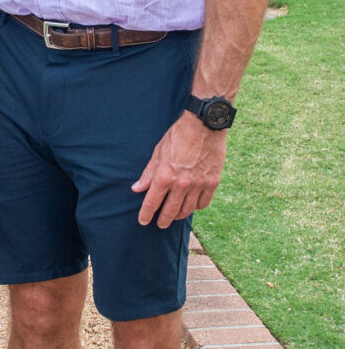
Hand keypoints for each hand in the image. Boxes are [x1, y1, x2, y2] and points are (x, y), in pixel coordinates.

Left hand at [131, 112, 226, 228]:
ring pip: (187, 210)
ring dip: (178, 215)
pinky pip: (203, 203)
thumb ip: (148, 172)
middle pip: (170, 211)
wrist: (203, 124)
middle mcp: (181, 184)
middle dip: (162, 220)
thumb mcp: (158, 151)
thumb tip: (137, 188)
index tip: (143, 221)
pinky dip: (196, 207)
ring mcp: (198, 185)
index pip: (152, 202)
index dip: (146, 214)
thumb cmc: (178, 135)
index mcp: (165, 176)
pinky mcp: (212, 182)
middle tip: (159, 223)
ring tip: (174, 215)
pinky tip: (191, 205)